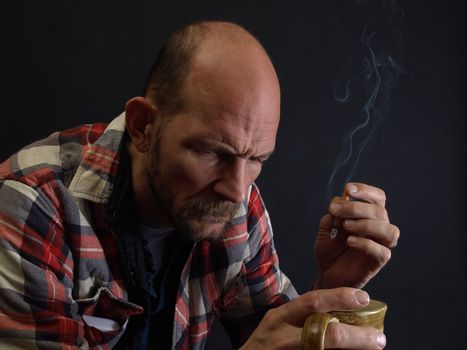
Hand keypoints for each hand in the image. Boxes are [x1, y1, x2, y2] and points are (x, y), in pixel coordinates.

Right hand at [240, 288, 385, 349]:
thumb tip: (337, 314)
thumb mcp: (277, 323)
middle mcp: (283, 336)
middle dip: (357, 337)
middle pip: (327, 335)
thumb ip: (301, 317)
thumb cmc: (266, 344)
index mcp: (280, 317)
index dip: (340, 297)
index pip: (313, 302)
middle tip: (379, 338)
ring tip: (372, 348)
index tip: (363, 297)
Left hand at [314, 182, 399, 288]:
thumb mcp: (326, 226)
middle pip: (380, 211)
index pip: (377, 198)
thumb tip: (340, 201)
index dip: (366, 191)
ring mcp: (380, 245)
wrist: (326, 272)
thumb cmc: (330, 247)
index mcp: (368, 215)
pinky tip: (349, 241)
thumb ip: (334, 213)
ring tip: (346, 226)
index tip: (349, 189)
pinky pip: (382, 251)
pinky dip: (365, 243)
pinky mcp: (379, 261)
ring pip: (389, 230)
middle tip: (337, 210)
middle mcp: (378, 228)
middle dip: (356, 207)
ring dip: (366, 224)